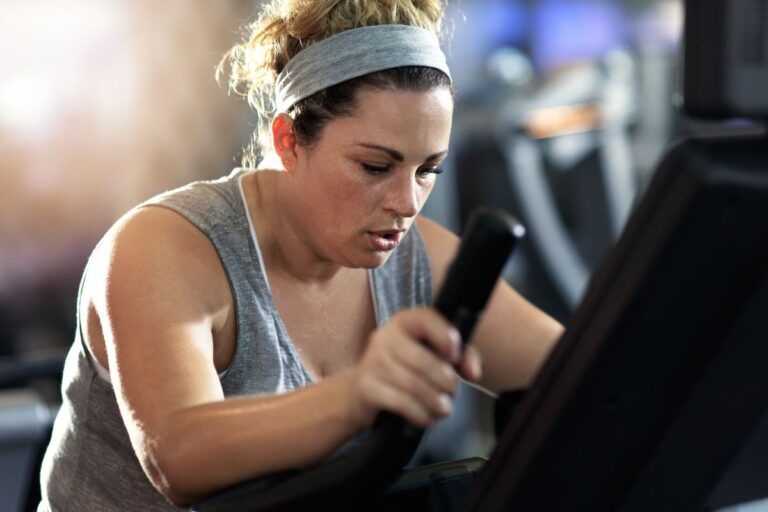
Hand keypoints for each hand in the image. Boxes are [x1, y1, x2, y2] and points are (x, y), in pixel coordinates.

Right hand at [348, 307, 481, 428]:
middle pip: (424, 361)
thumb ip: (461, 356)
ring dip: (436, 402)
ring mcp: (372, 362)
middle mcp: (385, 337)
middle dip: (446, 382)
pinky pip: (402, 403)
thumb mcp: (432, 354)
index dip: (445, 336)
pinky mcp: (366, 387)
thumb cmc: (405, 369)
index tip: (455, 356)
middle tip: (453, 392)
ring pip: (414, 385)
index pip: (425, 318)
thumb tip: (473, 372)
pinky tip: (427, 417)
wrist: (361, 390)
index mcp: (404, 322)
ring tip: (444, 408)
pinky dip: (421, 414)